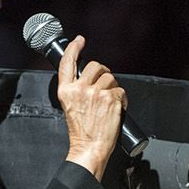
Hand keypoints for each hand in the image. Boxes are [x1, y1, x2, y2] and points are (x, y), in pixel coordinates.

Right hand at [56, 35, 126, 179]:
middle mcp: (79, 89)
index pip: (67, 63)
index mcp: (66, 91)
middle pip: (95, 66)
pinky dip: (122, 99)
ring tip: (109, 102)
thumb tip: (90, 78)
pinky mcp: (110, 99)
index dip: (74, 48)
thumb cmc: (81, 132)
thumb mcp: (70, 106)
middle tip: (104, 85)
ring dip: (113, 88)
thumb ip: (76, 90)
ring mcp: (96, 93)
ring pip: (110, 78)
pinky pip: (121, 91)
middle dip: (103, 72)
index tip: (79, 41)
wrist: (89, 148)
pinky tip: (116, 109)